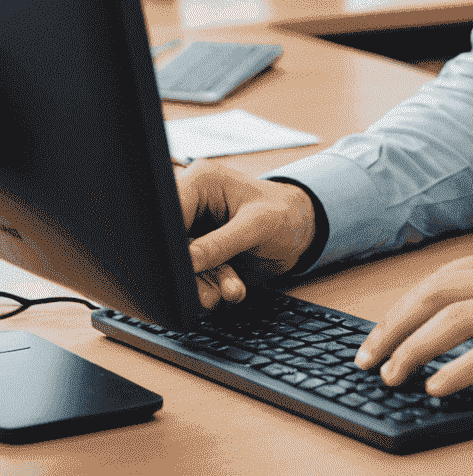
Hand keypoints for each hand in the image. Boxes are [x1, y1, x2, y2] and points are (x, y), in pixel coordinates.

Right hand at [176, 160, 316, 308]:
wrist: (301, 232)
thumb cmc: (285, 214)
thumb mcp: (257, 226)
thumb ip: (219, 245)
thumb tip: (184, 264)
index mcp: (201, 182)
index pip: (167, 215)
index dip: (169, 246)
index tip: (182, 270)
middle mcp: (192, 204)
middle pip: (170, 246)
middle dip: (192, 273)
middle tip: (211, 293)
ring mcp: (194, 230)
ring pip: (180, 267)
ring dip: (204, 285)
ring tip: (232, 289)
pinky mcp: (200, 251)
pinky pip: (193, 276)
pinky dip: (211, 287)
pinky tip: (233, 287)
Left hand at [354, 231, 472, 396]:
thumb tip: (465, 308)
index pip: (447, 274)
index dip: (406, 305)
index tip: (383, 332)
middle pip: (439, 291)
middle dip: (393, 326)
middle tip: (367, 357)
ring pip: (456, 319)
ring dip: (413, 350)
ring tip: (393, 375)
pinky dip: (455, 370)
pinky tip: (437, 387)